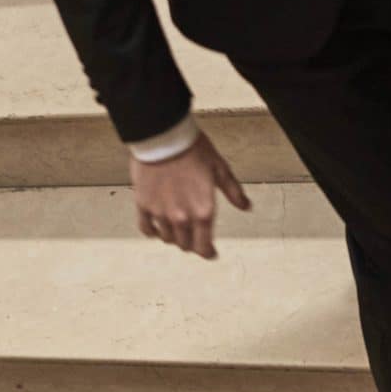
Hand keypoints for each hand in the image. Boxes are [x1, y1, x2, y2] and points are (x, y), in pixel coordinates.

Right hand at [131, 129, 250, 259]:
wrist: (164, 137)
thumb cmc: (194, 150)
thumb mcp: (220, 168)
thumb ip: (233, 192)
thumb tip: (246, 207)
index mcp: (203, 211)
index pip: (204, 246)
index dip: (207, 253)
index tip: (209, 253)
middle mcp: (181, 218)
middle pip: (185, 245)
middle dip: (191, 243)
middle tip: (193, 236)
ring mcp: (161, 214)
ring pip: (167, 238)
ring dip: (173, 236)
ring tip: (176, 227)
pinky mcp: (144, 206)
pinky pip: (147, 228)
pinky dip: (153, 231)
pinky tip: (156, 227)